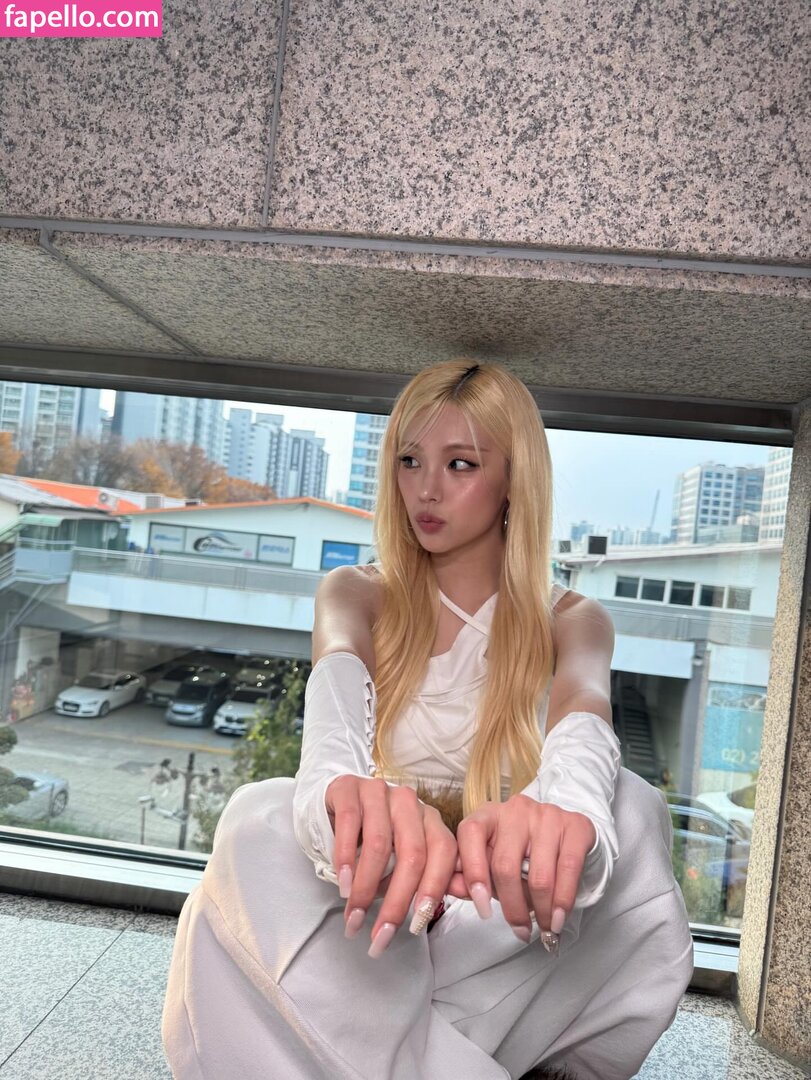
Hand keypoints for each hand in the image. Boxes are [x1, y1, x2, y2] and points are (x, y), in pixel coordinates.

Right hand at [325, 776, 457, 955]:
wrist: (338, 803)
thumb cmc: (375, 838)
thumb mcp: (402, 858)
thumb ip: (427, 877)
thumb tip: (454, 902)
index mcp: (430, 819)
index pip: (443, 853)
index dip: (432, 890)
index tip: (417, 927)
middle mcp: (409, 802)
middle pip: (413, 855)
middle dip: (397, 902)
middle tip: (381, 936)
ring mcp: (379, 792)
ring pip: (380, 844)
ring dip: (366, 887)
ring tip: (354, 916)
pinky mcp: (349, 789)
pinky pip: (350, 824)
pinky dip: (346, 859)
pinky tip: (343, 884)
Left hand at [449, 795, 595, 943]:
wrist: (564, 835)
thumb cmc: (520, 853)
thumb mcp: (491, 863)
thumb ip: (469, 877)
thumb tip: (451, 889)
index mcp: (487, 815)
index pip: (470, 834)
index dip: (473, 873)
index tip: (483, 910)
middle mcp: (515, 809)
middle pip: (505, 865)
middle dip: (512, 907)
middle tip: (519, 931)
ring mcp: (547, 814)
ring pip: (538, 874)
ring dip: (540, 910)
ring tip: (542, 929)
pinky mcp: (575, 825)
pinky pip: (567, 869)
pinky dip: (562, 901)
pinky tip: (558, 918)